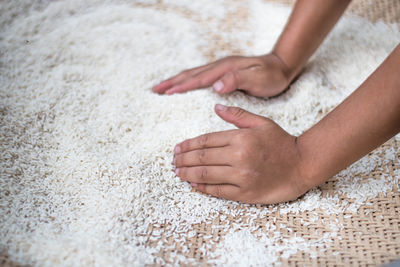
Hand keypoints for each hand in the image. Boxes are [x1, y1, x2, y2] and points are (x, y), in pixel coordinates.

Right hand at [153, 53, 292, 97]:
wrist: (282, 66)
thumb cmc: (271, 76)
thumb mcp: (258, 79)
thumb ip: (237, 80)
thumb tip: (215, 86)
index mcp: (225, 69)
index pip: (199, 79)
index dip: (182, 87)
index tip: (166, 94)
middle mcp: (220, 67)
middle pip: (190, 74)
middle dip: (172, 82)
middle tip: (154, 91)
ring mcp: (220, 69)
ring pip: (193, 75)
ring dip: (176, 81)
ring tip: (162, 88)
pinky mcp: (223, 73)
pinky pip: (200, 77)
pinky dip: (187, 82)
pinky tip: (183, 87)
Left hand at [173, 104, 309, 203]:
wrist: (302, 165)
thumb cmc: (281, 142)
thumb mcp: (261, 123)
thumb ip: (237, 115)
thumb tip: (216, 106)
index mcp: (240, 138)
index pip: (206, 141)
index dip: (189, 145)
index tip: (177, 148)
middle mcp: (239, 157)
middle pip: (202, 158)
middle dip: (184, 159)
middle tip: (173, 161)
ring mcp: (241, 176)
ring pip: (206, 174)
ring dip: (188, 173)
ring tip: (177, 172)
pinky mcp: (245, 193)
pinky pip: (218, 191)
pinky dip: (203, 188)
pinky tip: (193, 184)